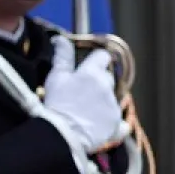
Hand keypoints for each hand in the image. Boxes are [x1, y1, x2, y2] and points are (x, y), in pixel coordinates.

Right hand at [44, 36, 123, 150]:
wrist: (62, 134)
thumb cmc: (56, 105)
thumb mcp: (56, 78)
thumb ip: (62, 56)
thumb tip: (61, 39)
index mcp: (92, 73)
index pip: (102, 56)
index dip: (96, 60)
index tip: (89, 66)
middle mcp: (107, 86)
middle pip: (107, 78)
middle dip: (97, 83)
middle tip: (80, 93)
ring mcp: (113, 105)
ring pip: (110, 98)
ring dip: (100, 101)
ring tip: (83, 112)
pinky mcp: (116, 124)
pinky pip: (118, 121)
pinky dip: (110, 122)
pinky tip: (97, 125)